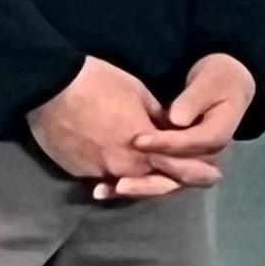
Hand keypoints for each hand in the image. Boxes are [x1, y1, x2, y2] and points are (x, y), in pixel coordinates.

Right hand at [29, 57, 222, 201]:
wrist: (50, 88)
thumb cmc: (99, 83)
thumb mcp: (138, 93)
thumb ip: (158, 118)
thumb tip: (170, 128)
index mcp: (146, 146)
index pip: (177, 166)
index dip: (195, 170)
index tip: (213, 174)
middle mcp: (126, 167)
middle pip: (153, 181)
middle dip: (167, 179)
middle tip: (179, 178)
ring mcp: (100, 172)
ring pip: (125, 183)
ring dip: (136, 181)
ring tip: (142, 178)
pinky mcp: (78, 172)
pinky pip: (100, 178)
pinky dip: (108, 176)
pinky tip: (111, 176)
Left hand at [120, 54, 256, 200]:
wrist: (222, 87)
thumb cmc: (217, 80)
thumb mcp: (209, 83)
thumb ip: (193, 101)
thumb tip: (176, 119)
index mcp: (218, 136)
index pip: (191, 146)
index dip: (166, 145)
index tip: (139, 140)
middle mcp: (208, 158)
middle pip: (180, 176)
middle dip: (150, 178)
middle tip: (122, 180)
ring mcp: (192, 164)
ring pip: (166, 184)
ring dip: (140, 188)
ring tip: (110, 188)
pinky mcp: (176, 165)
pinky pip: (156, 180)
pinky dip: (134, 186)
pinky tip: (106, 189)